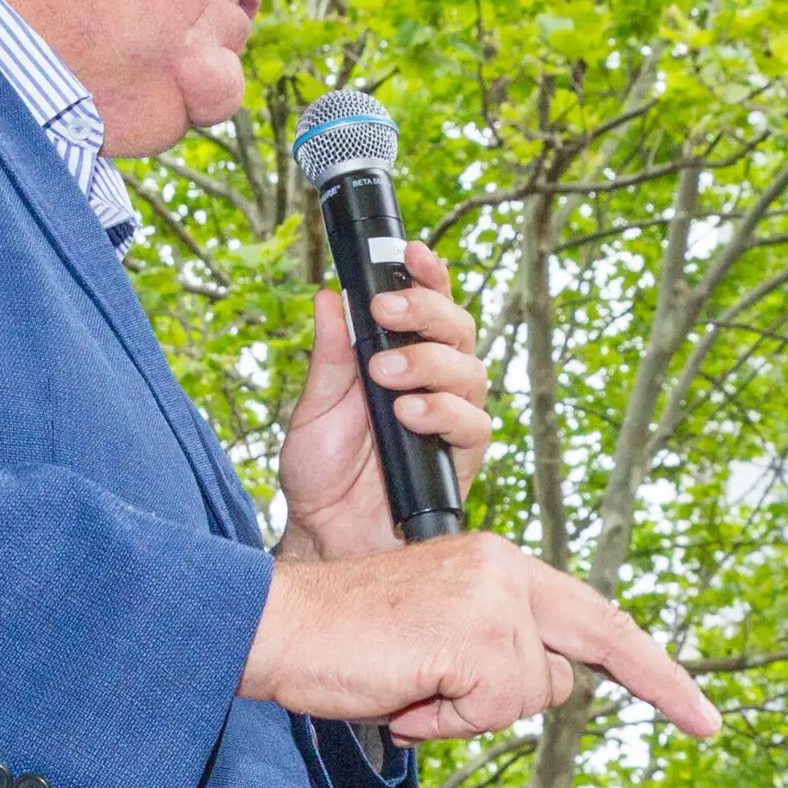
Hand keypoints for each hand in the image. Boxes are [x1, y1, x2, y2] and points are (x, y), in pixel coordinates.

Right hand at [240, 530, 719, 741]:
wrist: (277, 627)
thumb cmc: (345, 643)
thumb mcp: (438, 646)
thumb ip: (496, 657)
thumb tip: (549, 685)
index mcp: (497, 565)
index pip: (596, 620)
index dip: (655, 672)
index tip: (703, 717)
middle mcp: (504, 570)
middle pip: (566, 667)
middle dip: (590, 693)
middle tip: (658, 718)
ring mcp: (493, 599)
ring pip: (525, 696)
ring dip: (466, 715)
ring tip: (410, 690)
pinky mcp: (473, 634)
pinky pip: (490, 710)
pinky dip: (445, 722)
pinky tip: (404, 695)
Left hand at [276, 243, 492, 562]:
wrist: (325, 535)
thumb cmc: (321, 474)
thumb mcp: (314, 409)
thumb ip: (329, 357)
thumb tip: (330, 298)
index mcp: (400, 359)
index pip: (426, 308)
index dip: (427, 275)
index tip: (411, 252)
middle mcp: (433, 383)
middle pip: (458, 330)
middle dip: (426, 311)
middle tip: (386, 310)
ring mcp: (451, 419)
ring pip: (470, 371)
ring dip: (430, 362)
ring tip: (386, 373)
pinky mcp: (461, 459)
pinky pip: (473, 426)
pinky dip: (444, 412)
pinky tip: (411, 413)